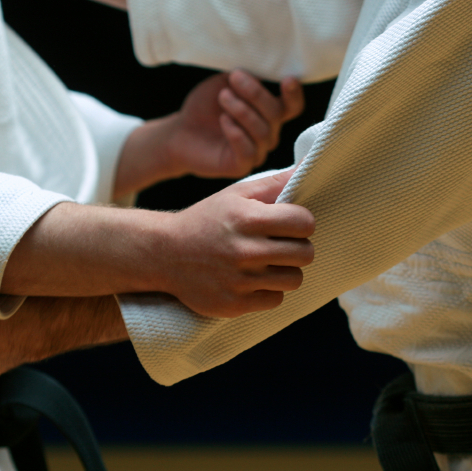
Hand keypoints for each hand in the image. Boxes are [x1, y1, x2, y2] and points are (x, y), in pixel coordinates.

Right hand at [157, 168, 314, 317]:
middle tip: (281, 244)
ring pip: (294, 279)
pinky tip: (252, 280)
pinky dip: (268, 291)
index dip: (302, 222)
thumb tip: (308, 166)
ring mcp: (240, 281)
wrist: (164, 254)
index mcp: (247, 219)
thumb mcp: (235, 194)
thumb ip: (274, 183)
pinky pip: (276, 299)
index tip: (290, 224)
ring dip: (286, 271)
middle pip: (305, 253)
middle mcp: (245, 251)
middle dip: (298, 247)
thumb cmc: (206, 220)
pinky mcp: (235, 304)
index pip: (305, 222)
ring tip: (267, 263)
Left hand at [169, 70, 304, 177]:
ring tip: (223, 97)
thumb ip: (244, 77)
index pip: (292, 106)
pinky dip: (236, 133)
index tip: (287, 79)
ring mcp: (257, 151)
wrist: (181, 131)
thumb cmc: (206, 106)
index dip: (294, 94)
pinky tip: (223, 120)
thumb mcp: (224, 83)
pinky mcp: (241, 165)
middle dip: (256, 94)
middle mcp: (268, 132)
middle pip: (275, 114)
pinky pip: (248, 151)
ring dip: (242, 110)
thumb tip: (261, 68)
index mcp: (269, 112)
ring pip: (262, 132)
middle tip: (234, 78)